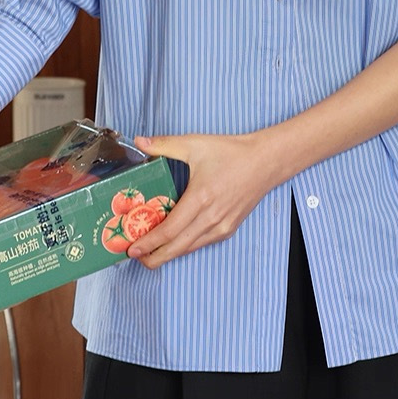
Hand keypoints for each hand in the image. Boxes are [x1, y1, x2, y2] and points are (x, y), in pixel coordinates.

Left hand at [127, 131, 279, 268]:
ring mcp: (222, 226)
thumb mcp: (195, 144)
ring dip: (168, 253)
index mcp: (200, 198)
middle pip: (177, 248)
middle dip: (154, 257)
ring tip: (150, 252)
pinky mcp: (229, 229)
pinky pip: (202, 243)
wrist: (265, 161)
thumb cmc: (232, 153)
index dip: (148, 243)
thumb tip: (140, 141)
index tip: (132, 248)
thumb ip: (165, 144)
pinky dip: (185, 246)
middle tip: (135, 256)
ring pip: (189, 248)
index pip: (169, 230)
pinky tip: (174, 242)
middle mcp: (211, 218)